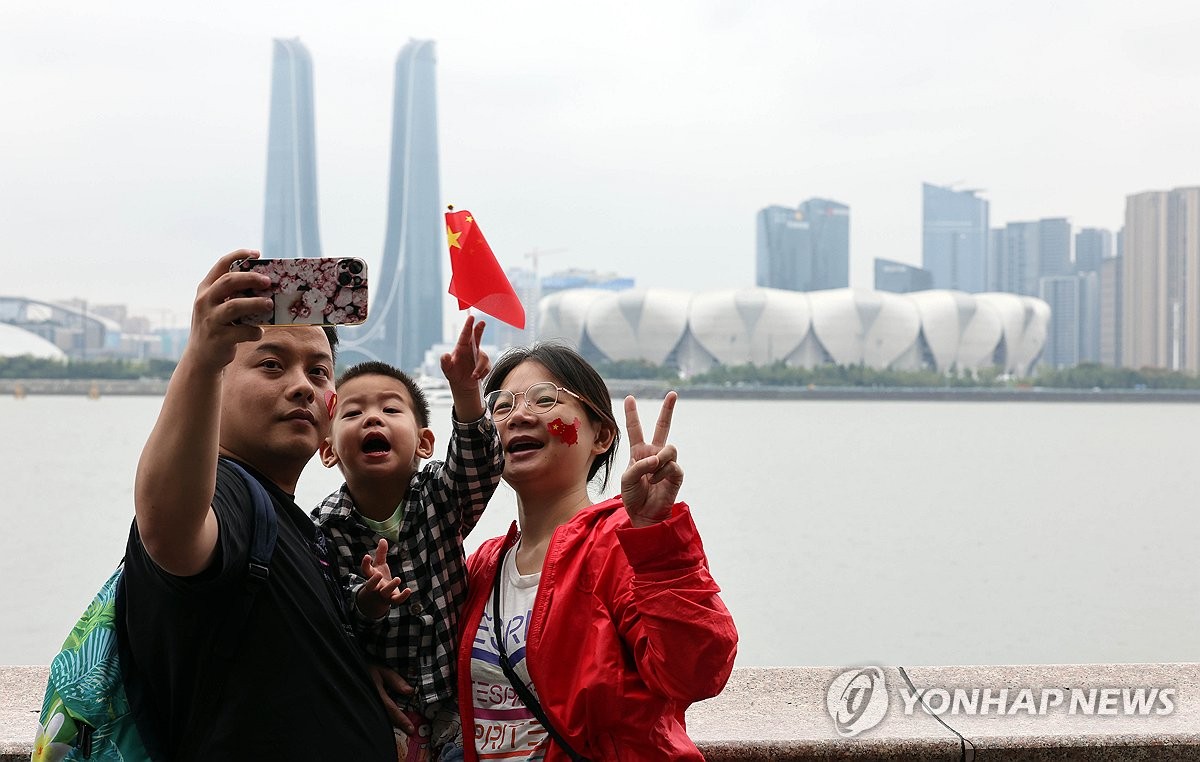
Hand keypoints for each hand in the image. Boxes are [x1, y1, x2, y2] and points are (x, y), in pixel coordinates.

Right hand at [184, 250, 273, 373]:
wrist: (201, 358)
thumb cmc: (216, 326)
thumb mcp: (217, 307)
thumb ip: (233, 295)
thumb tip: (266, 285)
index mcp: (205, 289)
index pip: (221, 265)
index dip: (239, 255)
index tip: (257, 253)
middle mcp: (204, 302)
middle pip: (229, 282)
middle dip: (251, 279)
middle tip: (269, 282)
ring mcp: (210, 320)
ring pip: (235, 306)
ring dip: (256, 304)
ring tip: (269, 304)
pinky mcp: (219, 338)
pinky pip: (243, 331)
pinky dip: (254, 331)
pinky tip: (258, 331)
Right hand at [355, 538, 411, 619]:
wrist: (379, 598)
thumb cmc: (379, 578)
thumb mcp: (379, 565)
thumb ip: (380, 554)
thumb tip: (382, 539)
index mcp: (371, 576)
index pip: (365, 570)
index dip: (365, 564)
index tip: (367, 556)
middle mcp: (375, 587)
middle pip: (371, 586)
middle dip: (373, 581)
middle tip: (378, 574)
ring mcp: (383, 594)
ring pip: (385, 593)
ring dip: (391, 586)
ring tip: (397, 578)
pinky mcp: (392, 600)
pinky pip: (397, 600)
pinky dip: (403, 596)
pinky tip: (409, 590)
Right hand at [368, 663, 415, 733]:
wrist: (347, 670)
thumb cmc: (365, 668)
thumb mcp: (381, 670)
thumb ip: (395, 680)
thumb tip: (410, 691)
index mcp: (376, 693)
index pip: (391, 709)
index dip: (401, 719)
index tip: (410, 729)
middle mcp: (370, 702)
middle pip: (386, 717)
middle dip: (397, 723)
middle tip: (409, 729)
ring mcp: (365, 706)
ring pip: (380, 717)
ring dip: (391, 721)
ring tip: (401, 725)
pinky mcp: (362, 707)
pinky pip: (374, 714)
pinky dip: (383, 717)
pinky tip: (389, 717)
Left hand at [440, 315, 489, 388]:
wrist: (462, 384)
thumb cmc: (453, 373)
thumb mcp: (446, 369)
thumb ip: (445, 362)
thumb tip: (444, 355)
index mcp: (461, 347)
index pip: (465, 335)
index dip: (468, 326)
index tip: (471, 317)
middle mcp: (472, 349)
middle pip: (477, 337)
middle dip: (479, 330)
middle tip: (482, 323)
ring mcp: (479, 356)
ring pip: (483, 358)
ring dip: (479, 368)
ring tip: (473, 376)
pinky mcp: (486, 365)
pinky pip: (487, 367)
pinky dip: (482, 374)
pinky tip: (476, 378)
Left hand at [620, 392, 683, 527]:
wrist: (644, 515)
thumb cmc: (633, 497)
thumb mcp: (627, 479)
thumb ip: (639, 465)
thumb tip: (658, 458)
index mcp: (639, 452)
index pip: (635, 429)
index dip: (632, 414)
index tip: (629, 398)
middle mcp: (654, 453)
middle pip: (663, 426)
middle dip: (668, 410)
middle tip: (673, 393)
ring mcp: (666, 462)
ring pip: (670, 448)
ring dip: (660, 459)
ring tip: (653, 470)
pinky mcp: (676, 474)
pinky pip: (672, 465)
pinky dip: (662, 472)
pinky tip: (657, 482)